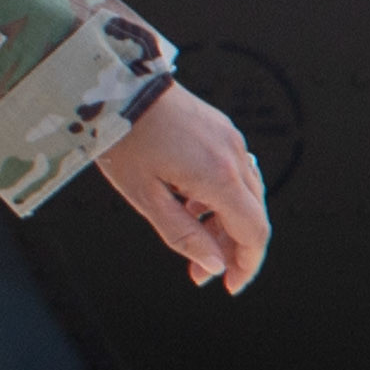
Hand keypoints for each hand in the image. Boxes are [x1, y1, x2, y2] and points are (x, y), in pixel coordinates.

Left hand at [97, 82, 269, 292]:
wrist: (116, 83)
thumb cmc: (122, 138)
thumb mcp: (144, 196)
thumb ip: (182, 233)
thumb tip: (215, 266)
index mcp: (219, 177)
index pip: (253, 232)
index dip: (248, 264)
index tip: (231, 287)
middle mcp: (235, 157)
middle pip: (252, 215)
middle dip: (230, 248)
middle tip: (200, 273)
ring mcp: (231, 140)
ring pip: (244, 194)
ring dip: (224, 223)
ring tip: (192, 238)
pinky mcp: (221, 129)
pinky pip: (233, 172)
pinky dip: (218, 197)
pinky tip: (189, 205)